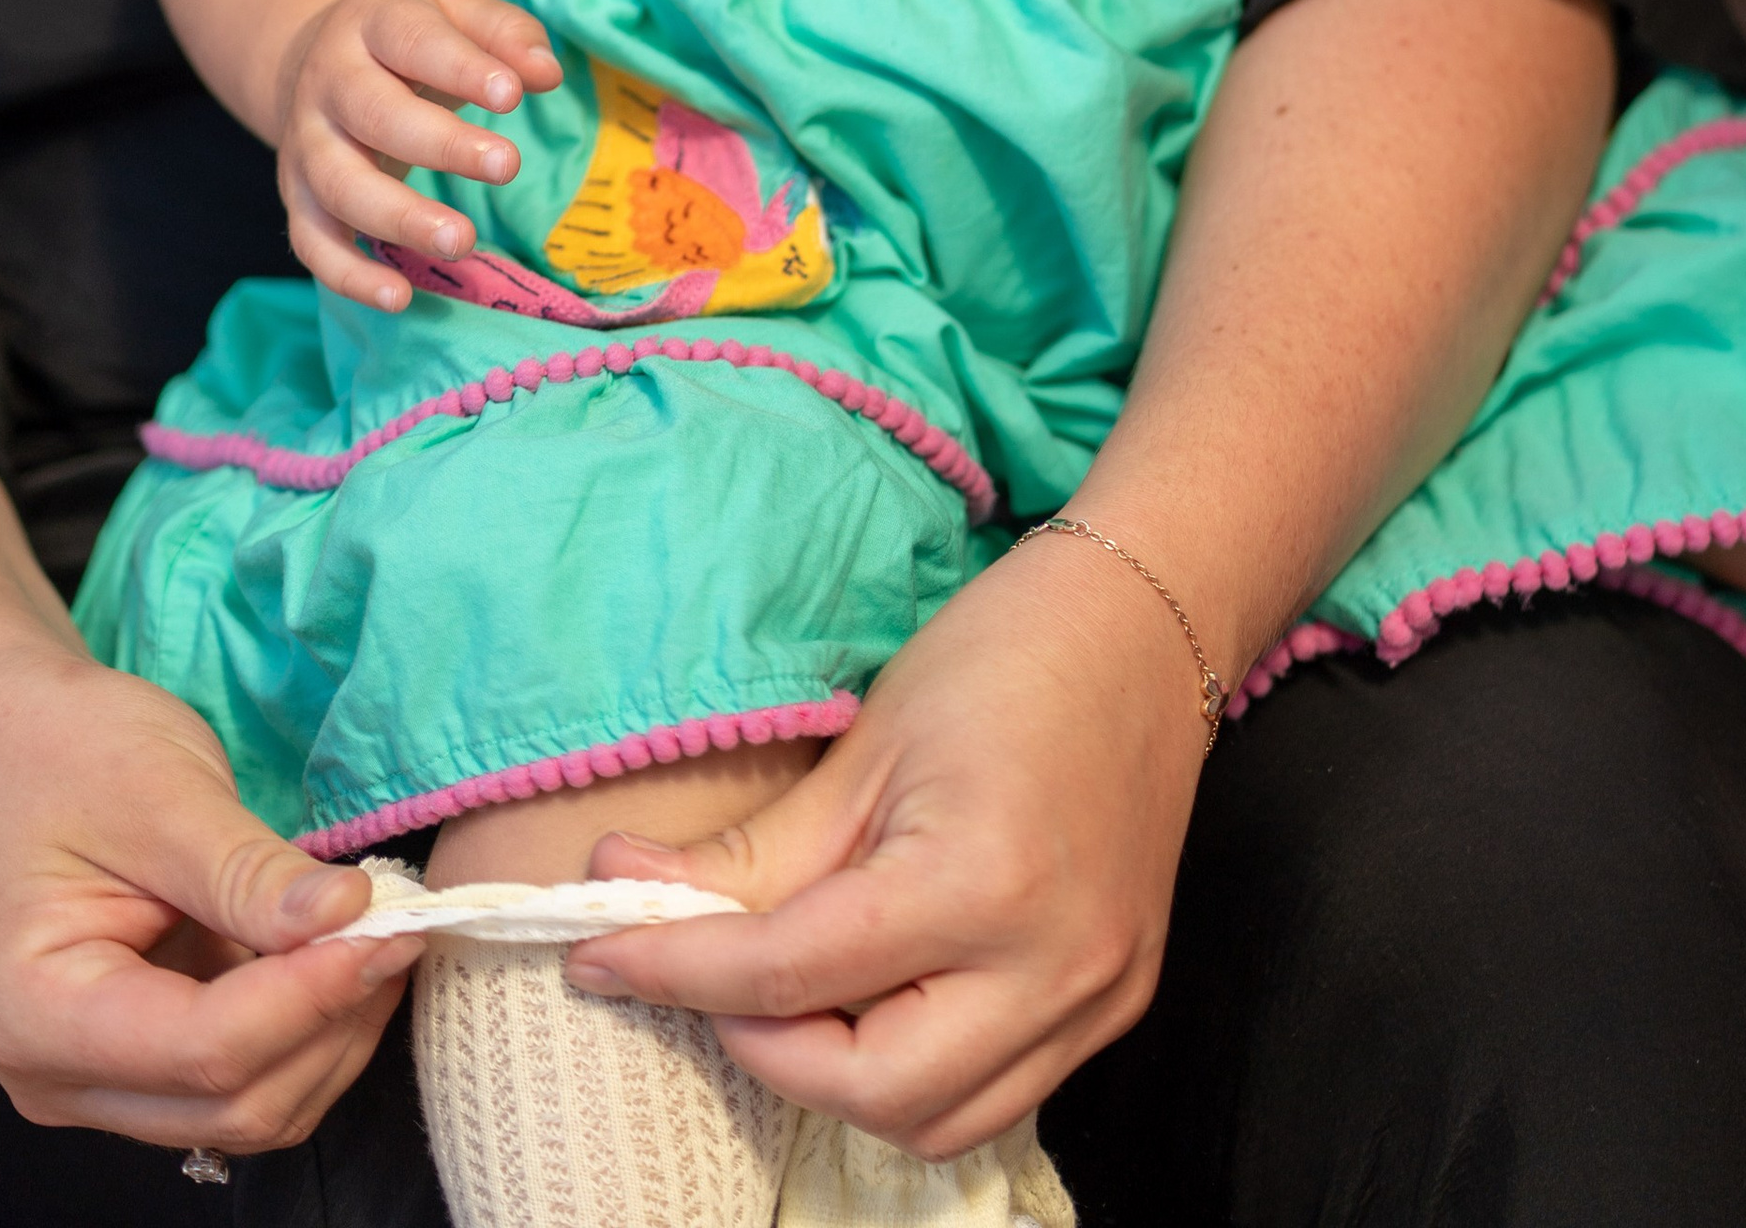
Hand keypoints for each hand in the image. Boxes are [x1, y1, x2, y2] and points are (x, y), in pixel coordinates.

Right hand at [0, 632, 411, 1152]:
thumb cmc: (65, 752)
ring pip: (251, 1107)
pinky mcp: (145, 1060)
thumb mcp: (161, 794)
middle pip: (233, 1101)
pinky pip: (247, 1075)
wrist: (9, 743)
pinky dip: (310, 1026)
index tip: (388, 920)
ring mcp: (103, 1079)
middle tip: (402, 920)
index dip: (309, 995)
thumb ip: (247, 872)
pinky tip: (344, 949)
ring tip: (381, 929)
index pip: (203, 1050)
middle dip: (331, 1019)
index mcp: (35, 1014)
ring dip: (333, 1032)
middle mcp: (60, 1077)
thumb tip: (350, 915)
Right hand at [276, 0, 559, 309]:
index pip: (413, 41)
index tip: (512, 95)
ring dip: (399, 219)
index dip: (461, 68)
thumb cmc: (410, 37)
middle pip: (375, 115)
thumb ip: (506, 35)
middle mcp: (328, 82)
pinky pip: (312, 241)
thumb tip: (547, 73)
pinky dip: (348, 274)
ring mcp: (306, 143)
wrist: (315, 55)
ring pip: (340, 186)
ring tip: (462, 241)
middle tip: (507, 166)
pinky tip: (399, 297)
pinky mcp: (297, 197)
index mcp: (372, 23)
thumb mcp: (455, 10)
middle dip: (441, 145)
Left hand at [564, 531, 1213, 1154]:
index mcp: (981, 882)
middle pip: (868, 1089)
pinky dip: (920, 1072)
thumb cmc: (1006, 655)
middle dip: (763, 1047)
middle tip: (705, 975)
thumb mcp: (865, 745)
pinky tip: (879, 999)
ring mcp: (1099, 996)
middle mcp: (1053, 964)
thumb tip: (620, 892)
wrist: (1146, 623)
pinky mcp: (1118, 1003)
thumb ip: (750, 853)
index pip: (791, 974)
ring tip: (792, 992)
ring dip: (842, 1079)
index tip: (598, 954)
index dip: (677, 968)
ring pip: (937, 1122)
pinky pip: (1000, 1093)